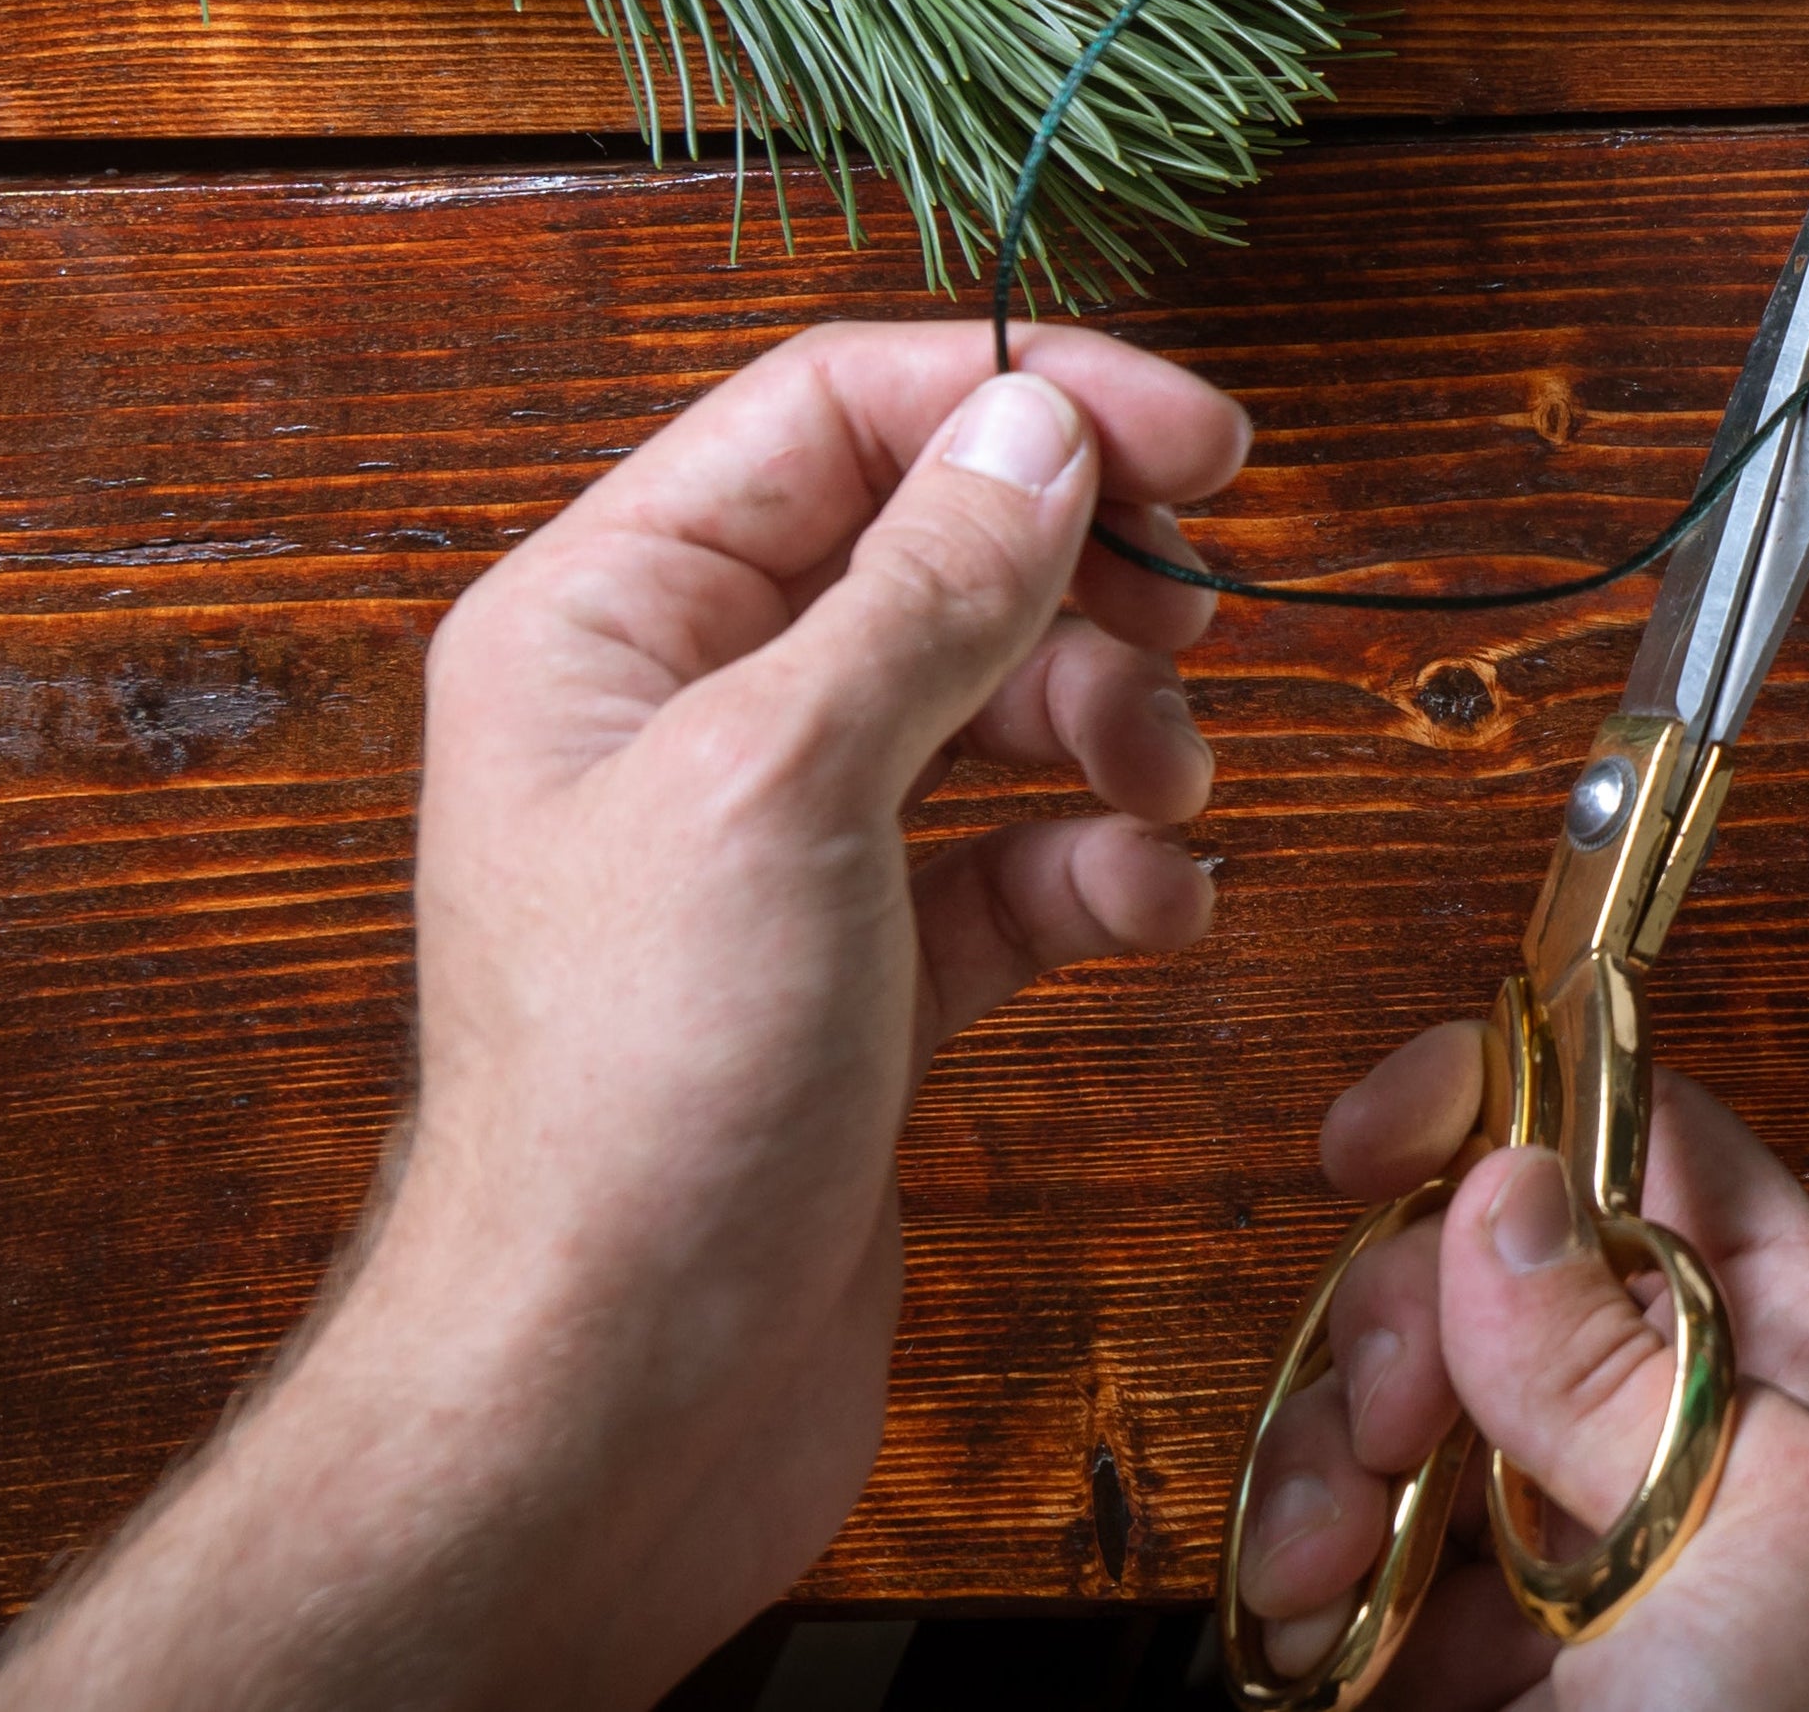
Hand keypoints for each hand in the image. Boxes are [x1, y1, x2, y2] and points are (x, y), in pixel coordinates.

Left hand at [0, 321, 1250, 1711]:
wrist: (611, 1406)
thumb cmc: (636, 1105)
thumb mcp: (786, 783)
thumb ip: (925, 587)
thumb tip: (1038, 431)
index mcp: (607, 623)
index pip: (834, 412)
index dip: (1027, 403)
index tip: (1200, 441)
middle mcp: (683, 715)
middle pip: (932, 548)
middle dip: (1084, 580)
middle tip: (1198, 621)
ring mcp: (778, 849)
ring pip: (994, 700)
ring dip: (1115, 723)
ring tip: (1170, 787)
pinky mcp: (863, 976)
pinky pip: (1020, 859)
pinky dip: (1106, 864)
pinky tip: (1152, 903)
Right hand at [1230, 1020, 1808, 1710]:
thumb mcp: (1779, 1534)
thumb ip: (1642, 1351)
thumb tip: (1510, 1193)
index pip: (1675, 1154)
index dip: (1526, 1105)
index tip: (1383, 1130)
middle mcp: (1697, 1456)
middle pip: (1502, 1268)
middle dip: (1404, 1321)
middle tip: (1393, 1423)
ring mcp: (1563, 1568)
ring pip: (1396, 1398)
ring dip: (1330, 1453)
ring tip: (1333, 1560)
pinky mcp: (1449, 1669)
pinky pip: (1337, 1543)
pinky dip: (1293, 1562)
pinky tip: (1306, 1627)